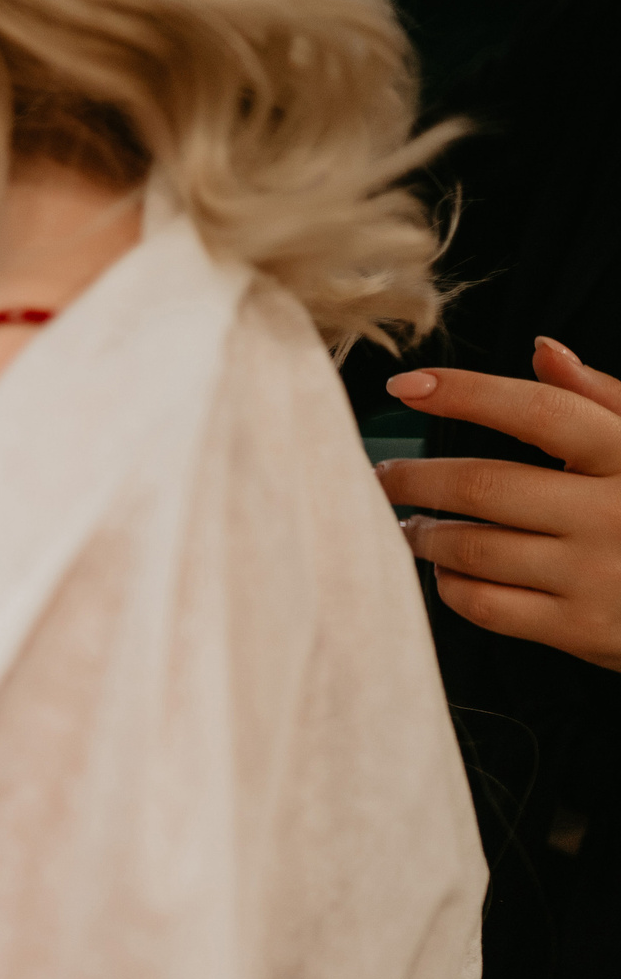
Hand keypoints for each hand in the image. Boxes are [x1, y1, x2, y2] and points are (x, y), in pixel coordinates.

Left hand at [378, 338, 620, 671]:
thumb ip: (600, 400)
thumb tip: (541, 350)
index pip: (539, 412)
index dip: (466, 393)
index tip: (404, 385)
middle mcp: (612, 513)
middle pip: (485, 485)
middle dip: (415, 478)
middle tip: (381, 477)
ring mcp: (595, 574)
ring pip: (473, 547)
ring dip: (424, 534)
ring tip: (409, 525)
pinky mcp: (578, 628)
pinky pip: (485, 603)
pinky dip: (450, 584)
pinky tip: (447, 569)